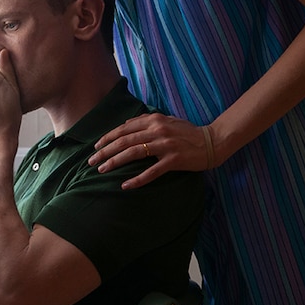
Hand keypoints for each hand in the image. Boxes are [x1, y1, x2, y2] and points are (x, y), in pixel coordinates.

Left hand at [88, 114, 213, 188]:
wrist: (213, 141)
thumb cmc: (188, 132)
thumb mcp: (167, 120)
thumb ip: (148, 120)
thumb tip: (126, 124)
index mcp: (154, 120)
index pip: (124, 128)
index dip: (108, 137)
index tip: (96, 146)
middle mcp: (157, 130)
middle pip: (124, 141)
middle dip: (105, 151)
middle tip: (91, 161)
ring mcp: (165, 145)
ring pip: (133, 153)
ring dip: (115, 162)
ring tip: (102, 170)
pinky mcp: (173, 160)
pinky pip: (151, 171)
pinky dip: (137, 179)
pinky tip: (125, 185)